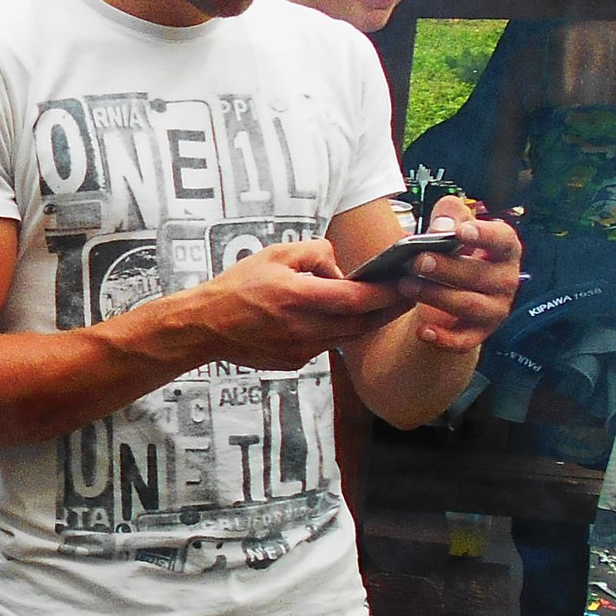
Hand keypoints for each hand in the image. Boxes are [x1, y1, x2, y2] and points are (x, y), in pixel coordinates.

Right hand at [186, 237, 407, 370]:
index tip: (406, 284)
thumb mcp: (276, 254)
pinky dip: (334, 331)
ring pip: (346, 337)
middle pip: (361, 324)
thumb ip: (315, 254)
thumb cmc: (238, 285)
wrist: (205, 326)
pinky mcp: (295, 362)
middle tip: (409, 296)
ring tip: (380, 306)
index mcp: (299, 298)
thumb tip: (341, 270)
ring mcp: (301, 350)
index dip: (387, 294)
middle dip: (388, 310)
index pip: (357, 299)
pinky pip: (325, 345)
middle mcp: (304, 329)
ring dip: (366, 322)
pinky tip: (332, 319)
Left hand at [393, 198, 523, 351]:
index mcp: (504, 251)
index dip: (485, 235)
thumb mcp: (452, 230)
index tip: (461, 231)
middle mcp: (505, 281)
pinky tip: (422, 331)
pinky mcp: (478, 334)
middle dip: (447, 268)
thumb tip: (441, 227)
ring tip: (406, 285)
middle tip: (418, 260)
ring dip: (436, 296)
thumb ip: (448, 218)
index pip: (504, 240)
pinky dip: (443, 338)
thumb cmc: (453, 254)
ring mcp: (494, 310)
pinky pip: (464, 340)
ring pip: (468, 305)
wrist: (448, 292)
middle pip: (479, 275)